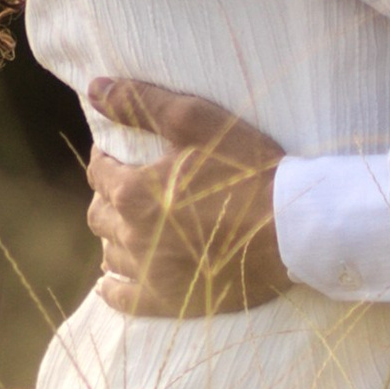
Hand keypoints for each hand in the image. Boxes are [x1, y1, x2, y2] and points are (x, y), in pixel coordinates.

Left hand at [83, 80, 287, 315]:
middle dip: (109, 196)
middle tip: (131, 187)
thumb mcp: (198, 122)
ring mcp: (150, 272)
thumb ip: (141, 104)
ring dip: (114, 235)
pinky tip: (111, 279)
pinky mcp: (169, 300)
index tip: (122, 155)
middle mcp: (133, 234)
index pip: (99, 171)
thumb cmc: (249, 170)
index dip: (107, 159)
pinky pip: (123, 298)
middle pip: (100, 213)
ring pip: (110, 252)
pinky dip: (112, 287)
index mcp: (133, 191)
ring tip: (131, 225)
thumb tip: (94, 88)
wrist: (294, 228)